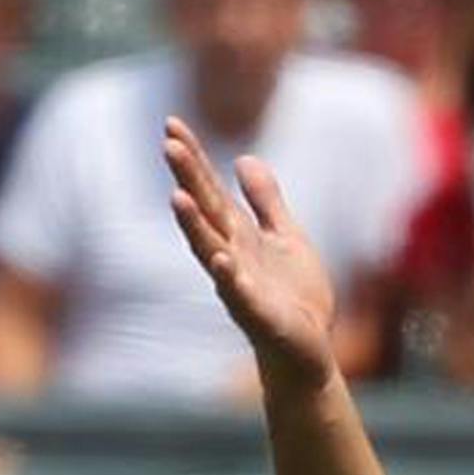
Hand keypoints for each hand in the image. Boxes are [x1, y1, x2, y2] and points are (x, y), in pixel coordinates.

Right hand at [163, 117, 337, 396]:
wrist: (307, 350)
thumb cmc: (292, 295)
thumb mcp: (285, 237)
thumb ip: (265, 201)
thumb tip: (244, 159)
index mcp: (240, 236)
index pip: (211, 191)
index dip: (193, 159)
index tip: (172, 124)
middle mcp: (232, 256)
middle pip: (206, 212)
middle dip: (188, 179)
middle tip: (167, 143)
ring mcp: (241, 286)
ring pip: (212, 251)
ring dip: (194, 226)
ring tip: (177, 197)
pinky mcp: (260, 315)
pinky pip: (240, 295)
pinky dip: (231, 279)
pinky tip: (222, 261)